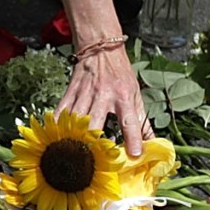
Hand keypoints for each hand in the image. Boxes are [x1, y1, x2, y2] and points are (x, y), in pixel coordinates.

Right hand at [59, 43, 147, 157]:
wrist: (101, 48)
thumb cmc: (120, 74)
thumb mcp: (135, 93)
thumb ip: (142, 120)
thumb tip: (152, 142)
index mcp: (123, 97)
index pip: (130, 121)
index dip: (132, 139)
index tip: (134, 155)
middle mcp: (104, 95)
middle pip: (96, 122)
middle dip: (94, 142)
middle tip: (95, 161)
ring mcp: (85, 94)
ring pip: (76, 119)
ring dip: (75, 137)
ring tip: (75, 155)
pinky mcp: (71, 92)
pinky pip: (62, 112)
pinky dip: (58, 125)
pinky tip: (58, 137)